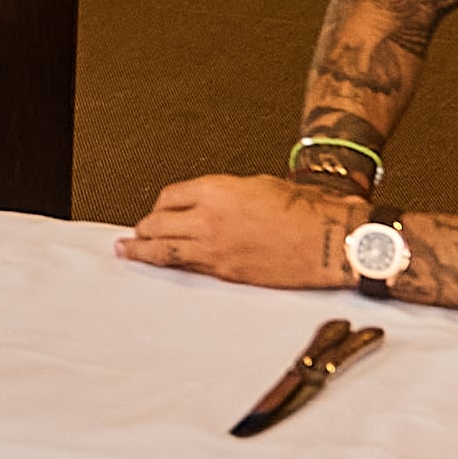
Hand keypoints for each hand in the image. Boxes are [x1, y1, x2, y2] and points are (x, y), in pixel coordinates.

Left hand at [114, 173, 362, 286]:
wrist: (330, 240)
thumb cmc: (304, 210)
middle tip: (136, 232)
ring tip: (127, 251)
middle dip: (145, 227)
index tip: (160, 209)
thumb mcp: (258, 185)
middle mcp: (208, 219)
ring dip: (142, 251)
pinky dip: (172, 265)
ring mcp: (214, 249)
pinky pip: (189, 268)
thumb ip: (225, 194)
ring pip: (164, 250)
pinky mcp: (226, 272)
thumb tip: (206, 204)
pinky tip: (163, 265)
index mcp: (216, 190)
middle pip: (157, 223)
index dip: (161, 204)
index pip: (169, 197)